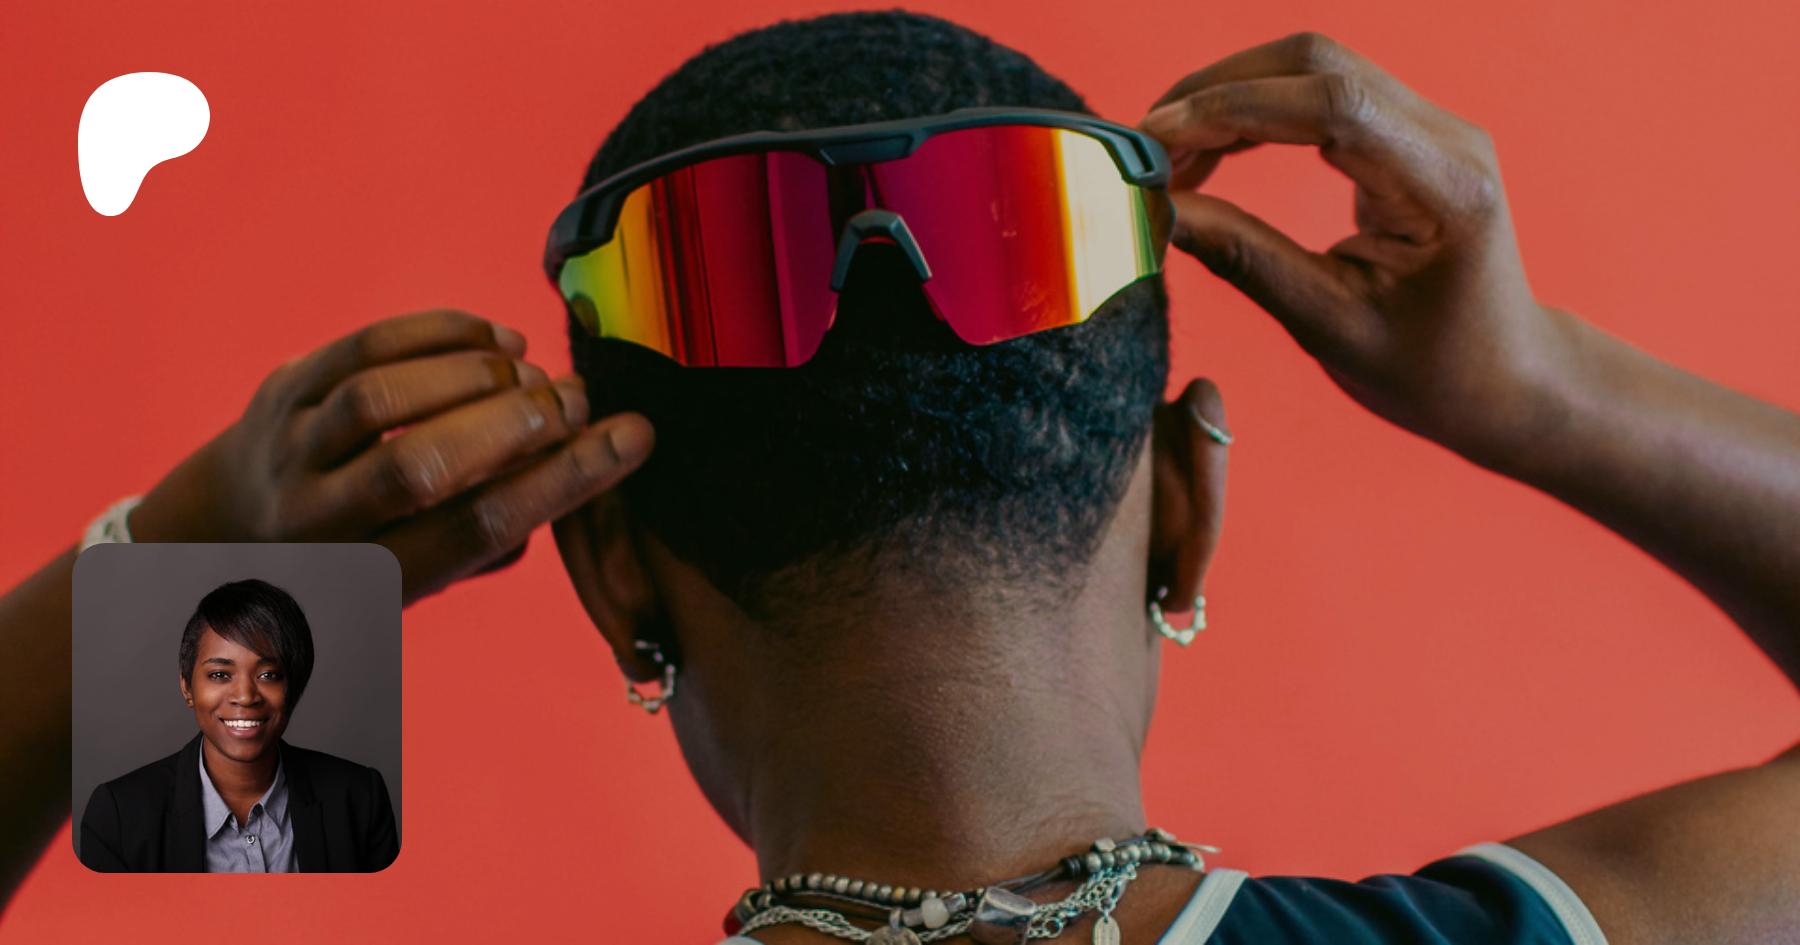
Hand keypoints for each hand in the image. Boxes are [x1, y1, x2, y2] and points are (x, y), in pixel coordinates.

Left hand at [130, 309, 653, 602]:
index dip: (562, 482)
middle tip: (579, 401)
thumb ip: (489, 541)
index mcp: (366, 581)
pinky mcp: (282, 389)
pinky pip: (363, 348)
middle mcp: (317, 522)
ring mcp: (289, 451)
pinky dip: (441, 336)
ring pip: (382, 400)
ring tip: (533, 375)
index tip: (632, 439)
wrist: (229, 529)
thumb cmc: (360, 556)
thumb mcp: (418, 581)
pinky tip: (496, 343)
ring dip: (476, 378)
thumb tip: (577, 466)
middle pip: (420, 469)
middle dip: (516, 427)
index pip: (473, 531)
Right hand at [1138, 32, 1572, 466]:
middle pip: (1317, 65)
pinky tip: (1211, 154)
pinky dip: (1255, 114)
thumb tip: (1161, 210)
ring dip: (1229, 98)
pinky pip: (1321, 97)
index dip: (1231, 110)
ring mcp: (1431, 129)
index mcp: (1444, 187)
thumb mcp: (1329, 327)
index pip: (1331, 107)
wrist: (1504, 381)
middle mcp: (1447, 138)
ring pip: (1313, 69)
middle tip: (1145, 145)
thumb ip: (1245, 258)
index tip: (1156, 142)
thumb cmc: (1432, 372)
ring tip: (1170, 156)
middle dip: (1218, 92)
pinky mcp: (1407, 135)